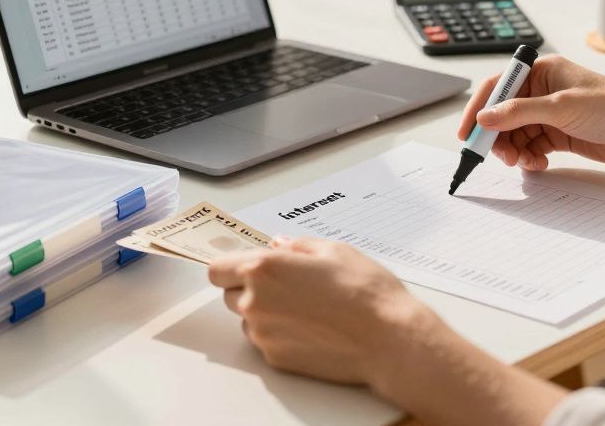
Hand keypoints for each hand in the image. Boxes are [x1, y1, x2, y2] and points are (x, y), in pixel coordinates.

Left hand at [207, 236, 436, 388]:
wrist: (387, 339)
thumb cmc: (364, 291)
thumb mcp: (334, 250)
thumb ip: (298, 246)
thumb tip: (280, 245)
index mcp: (264, 269)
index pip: (217, 269)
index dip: (230, 267)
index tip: (243, 267)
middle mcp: (255, 302)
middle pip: (230, 295)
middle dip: (249, 289)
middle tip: (285, 286)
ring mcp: (263, 334)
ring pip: (248, 320)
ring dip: (264, 312)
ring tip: (304, 308)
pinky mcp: (276, 358)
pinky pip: (266, 341)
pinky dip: (280, 334)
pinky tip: (311, 328)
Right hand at [457, 55, 604, 170]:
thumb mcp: (562, 107)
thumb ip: (519, 112)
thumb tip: (485, 118)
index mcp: (541, 72)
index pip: (498, 87)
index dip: (479, 109)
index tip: (467, 133)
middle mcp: (543, 91)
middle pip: (503, 115)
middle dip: (498, 136)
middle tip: (498, 156)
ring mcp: (551, 114)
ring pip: (516, 134)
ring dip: (514, 150)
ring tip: (524, 162)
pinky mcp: (560, 135)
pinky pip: (532, 147)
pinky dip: (530, 157)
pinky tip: (539, 163)